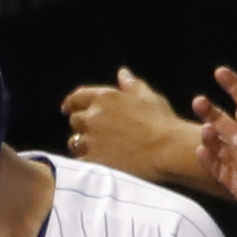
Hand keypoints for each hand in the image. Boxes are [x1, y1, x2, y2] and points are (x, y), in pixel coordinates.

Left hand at [60, 67, 213, 191]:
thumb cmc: (163, 123)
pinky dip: (87, 161)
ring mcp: (91, 140)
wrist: (168, 151)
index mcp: (105, 98)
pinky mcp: (93, 161)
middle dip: (82, 125)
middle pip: (75, 120)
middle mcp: (93, 117)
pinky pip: (81, 160)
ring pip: (75, 141)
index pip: (77, 97)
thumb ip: (132, 85)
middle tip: (93, 133)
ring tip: (96, 149)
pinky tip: (99, 163)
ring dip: (82, 144)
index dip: (71, 103)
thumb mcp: (149, 98)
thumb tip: (123, 73)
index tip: (68, 108)